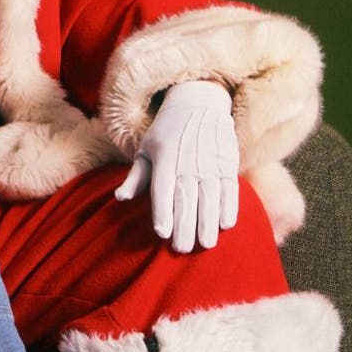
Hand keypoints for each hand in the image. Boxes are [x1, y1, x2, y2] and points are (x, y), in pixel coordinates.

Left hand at [113, 79, 238, 252]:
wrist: (200, 102)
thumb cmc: (167, 131)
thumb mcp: (147, 148)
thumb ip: (136, 176)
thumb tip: (120, 199)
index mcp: (165, 156)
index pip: (163, 187)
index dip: (163, 211)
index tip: (162, 233)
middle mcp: (188, 159)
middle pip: (186, 197)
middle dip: (185, 225)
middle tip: (181, 249)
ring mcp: (210, 161)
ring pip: (210, 196)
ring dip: (209, 221)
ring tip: (205, 244)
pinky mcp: (228, 162)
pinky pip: (230, 187)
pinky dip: (229, 206)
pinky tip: (226, 225)